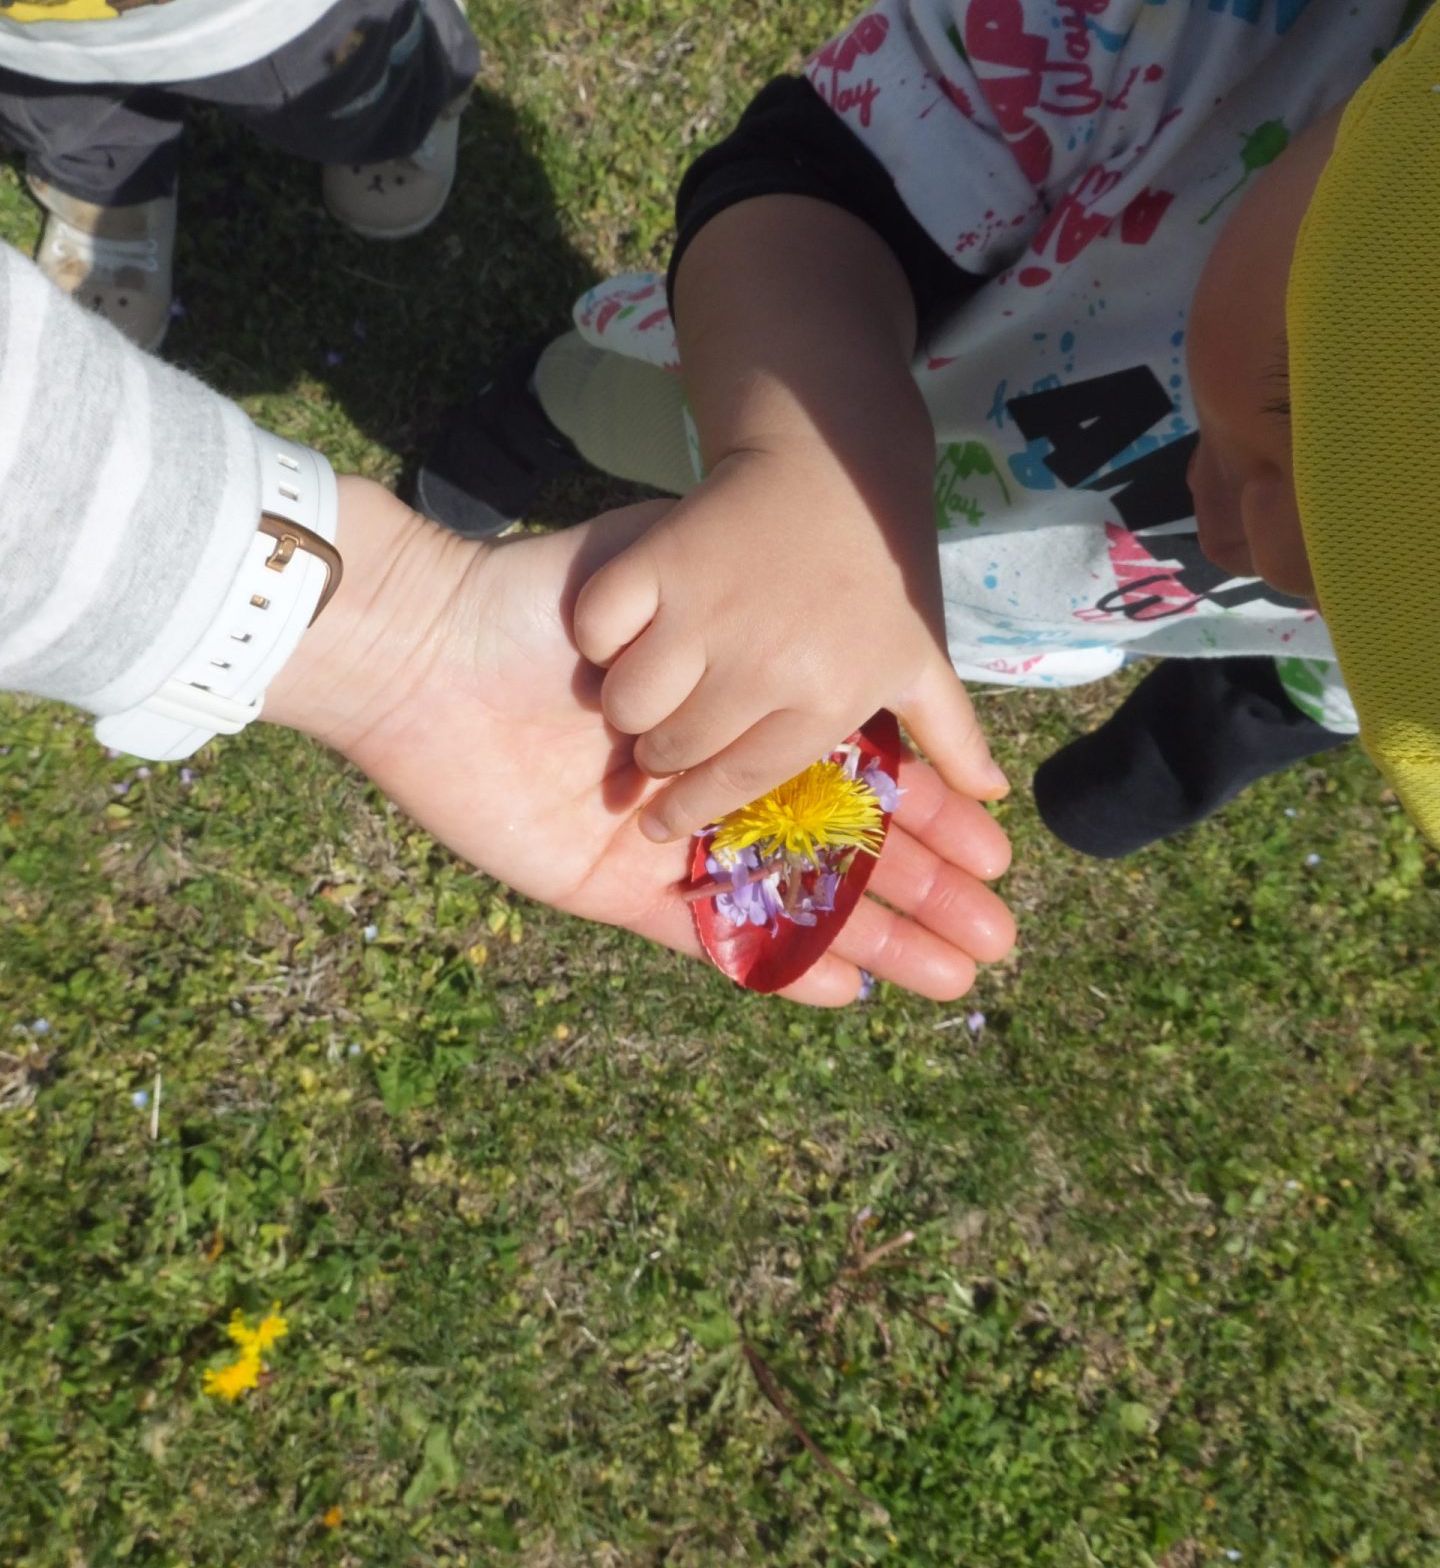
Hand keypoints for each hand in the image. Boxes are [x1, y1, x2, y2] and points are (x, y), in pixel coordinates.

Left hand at [266, 479, 1015, 1006]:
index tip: (1001, 846)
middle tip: (1001, 936)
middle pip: (840, 851)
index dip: (930, 814)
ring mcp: (669, 841)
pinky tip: (850, 989)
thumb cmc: (546, 603)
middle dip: (922, 891)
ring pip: (791, 902)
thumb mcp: (668, 577)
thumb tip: (868, 635)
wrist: (429, 651)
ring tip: (956, 977)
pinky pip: (707, 938)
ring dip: (873, 940)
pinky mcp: (611, 886)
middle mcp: (715, 783)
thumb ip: (756, 625)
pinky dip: (776, 965)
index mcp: (739, 716)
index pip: (859, 775)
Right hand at [570, 436, 1007, 845]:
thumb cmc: (878, 569)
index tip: (657, 825)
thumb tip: (995, 795)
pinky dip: (601, 633)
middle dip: (658, 756)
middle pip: (675, 749)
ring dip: (626, 701)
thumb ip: (950, 733)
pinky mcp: (659, 560)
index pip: (739, 781)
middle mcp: (767, 664)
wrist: (834, 460)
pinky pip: (601, 629)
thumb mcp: (921, 652)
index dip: (693, 809)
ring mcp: (708, 611)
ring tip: (639, 687)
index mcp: (826, 698)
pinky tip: (623, 626)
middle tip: (655, 741)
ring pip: (630, 700)